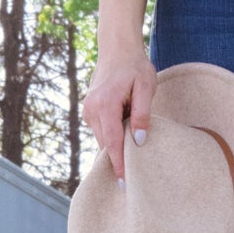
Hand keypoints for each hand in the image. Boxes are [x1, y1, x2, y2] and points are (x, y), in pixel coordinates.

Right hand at [82, 46, 157, 183]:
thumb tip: (139, 142)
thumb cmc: (135, 66)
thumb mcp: (146, 88)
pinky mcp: (90, 110)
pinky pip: (102, 130)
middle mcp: (91, 110)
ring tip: (134, 154)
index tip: (125, 184)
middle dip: (119, 159)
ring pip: (103, 139)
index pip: (112, 143)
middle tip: (135, 178)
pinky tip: (127, 135)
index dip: (119, 165)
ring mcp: (88, 110)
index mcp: (105, 105)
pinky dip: (113, 136)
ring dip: (117, 145)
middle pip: (106, 144)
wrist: (117, 48)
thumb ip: (142, 115)